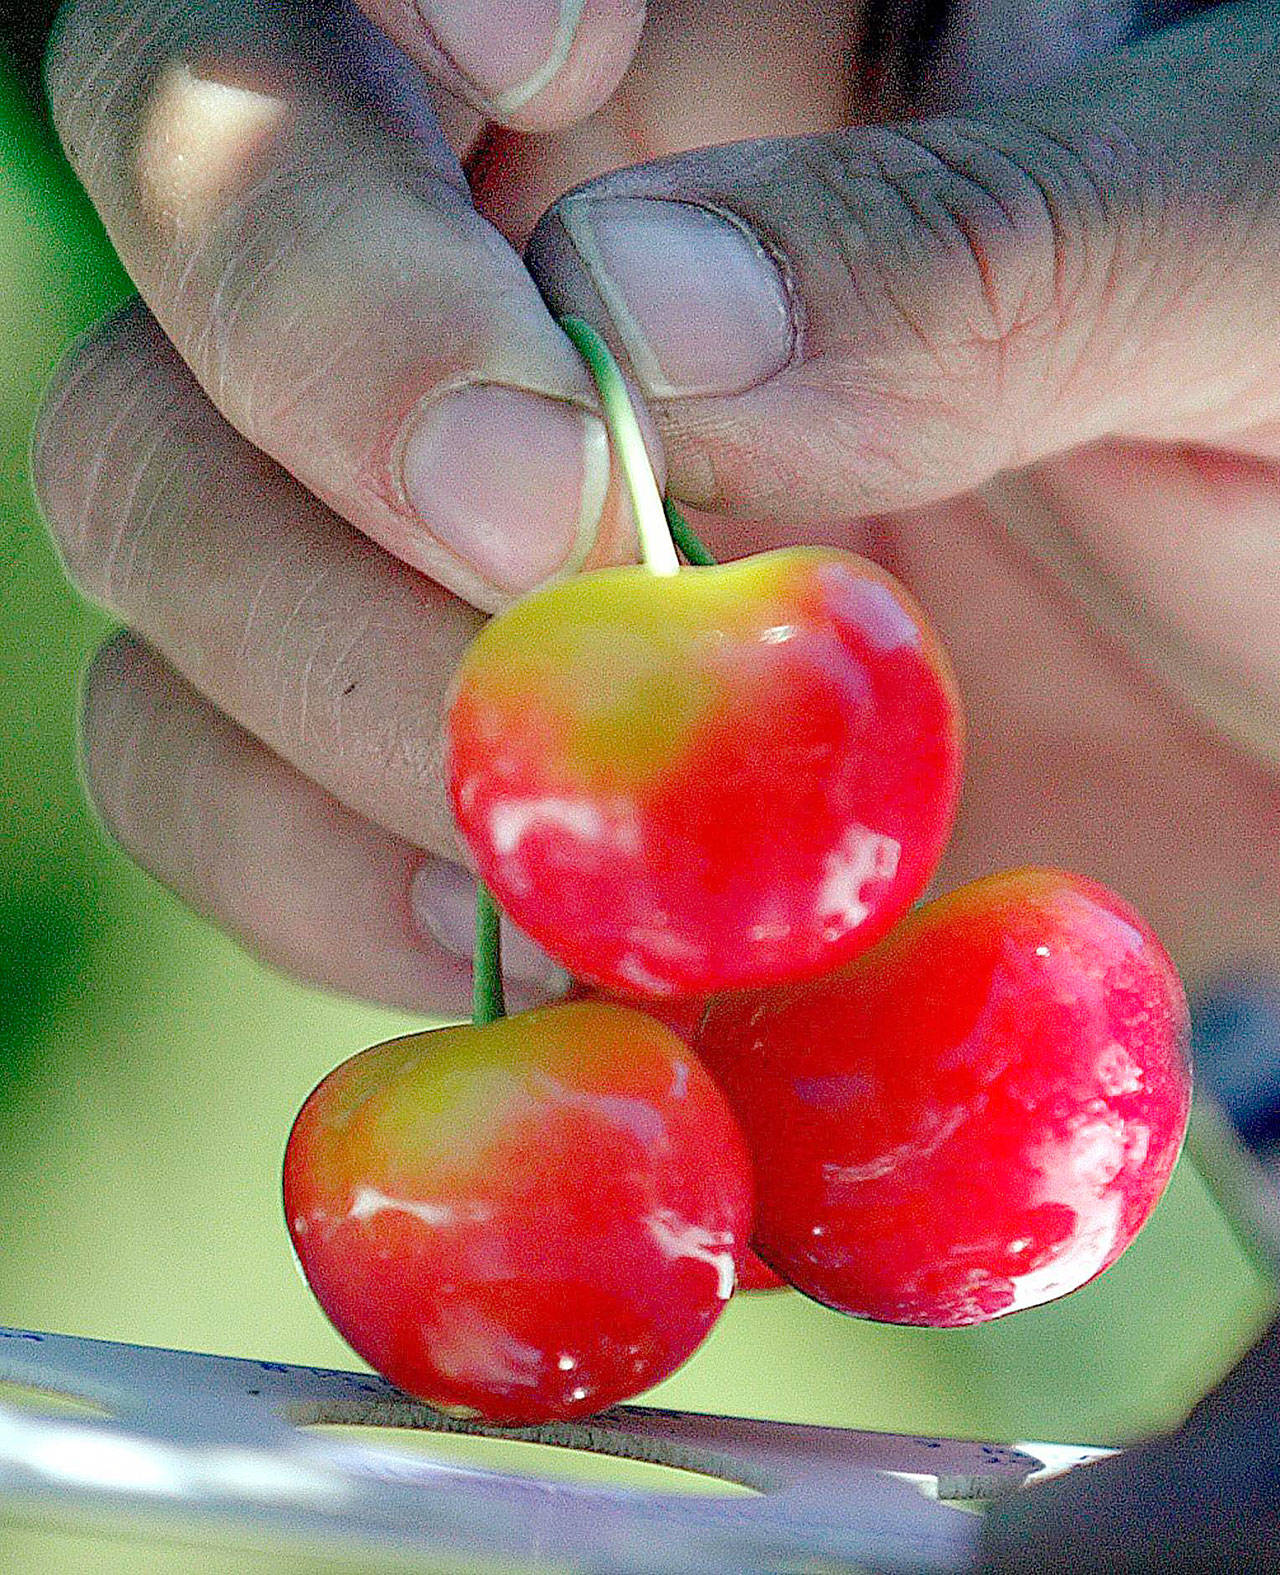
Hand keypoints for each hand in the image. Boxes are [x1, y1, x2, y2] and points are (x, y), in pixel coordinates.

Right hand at [31, 0, 1279, 1018]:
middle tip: (550, 545)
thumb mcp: (1257, 280)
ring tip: (555, 812)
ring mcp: (419, 514)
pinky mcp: (413, 738)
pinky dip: (306, 866)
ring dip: (306, 677)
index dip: (356, 23)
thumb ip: (995, 250)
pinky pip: (207, 768)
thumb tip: (641, 315)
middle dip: (323, 378)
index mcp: (692, 48)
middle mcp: (493, 259)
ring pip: (153, 512)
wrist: (1273, 728)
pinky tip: (513, 937)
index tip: (537, 85)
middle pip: (178, 203)